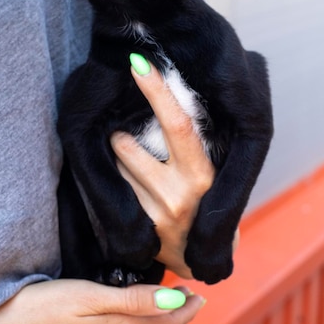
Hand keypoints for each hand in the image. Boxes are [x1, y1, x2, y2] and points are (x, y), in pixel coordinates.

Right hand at [0, 280, 204, 323]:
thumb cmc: (41, 309)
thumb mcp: (90, 296)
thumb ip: (134, 300)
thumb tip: (175, 301)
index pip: (168, 322)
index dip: (187, 308)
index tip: (201, 294)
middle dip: (175, 314)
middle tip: (188, 294)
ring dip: (153, 319)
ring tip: (163, 299)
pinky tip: (127, 315)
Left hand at [111, 59, 215, 278]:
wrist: (199, 260)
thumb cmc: (206, 204)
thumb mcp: (212, 175)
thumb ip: (195, 146)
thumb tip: (173, 97)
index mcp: (204, 175)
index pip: (179, 125)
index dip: (158, 91)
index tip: (139, 63)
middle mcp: (180, 195)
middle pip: (127, 145)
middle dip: (117, 134)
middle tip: (122, 134)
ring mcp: (155, 214)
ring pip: (114, 167)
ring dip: (116, 159)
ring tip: (133, 171)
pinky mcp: (137, 231)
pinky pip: (111, 191)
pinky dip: (113, 182)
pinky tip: (128, 190)